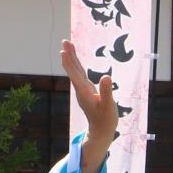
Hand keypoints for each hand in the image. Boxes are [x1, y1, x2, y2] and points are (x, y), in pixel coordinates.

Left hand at [60, 40, 118, 172]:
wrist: (101, 131)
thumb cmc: (106, 120)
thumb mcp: (108, 106)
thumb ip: (107, 92)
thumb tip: (106, 77)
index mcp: (85, 92)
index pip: (75, 74)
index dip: (69, 62)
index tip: (64, 51)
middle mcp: (81, 89)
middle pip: (73, 69)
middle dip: (69, 55)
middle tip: (64, 41)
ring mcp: (83, 90)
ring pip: (75, 71)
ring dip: (72, 58)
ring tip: (68, 46)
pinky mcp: (87, 91)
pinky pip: (80, 74)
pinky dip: (76, 65)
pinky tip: (75, 60)